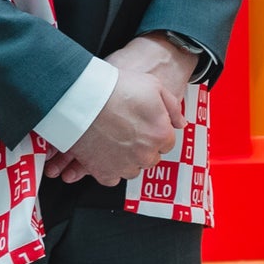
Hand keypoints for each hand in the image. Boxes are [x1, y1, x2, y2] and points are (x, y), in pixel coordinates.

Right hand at [60, 53, 182, 187]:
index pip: (166, 143)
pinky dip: (108, 168)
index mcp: (161, 135)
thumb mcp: (153, 86)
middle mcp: (146, 155)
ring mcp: (125, 166)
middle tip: (126, 131)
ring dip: (126, 158)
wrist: (82, 97)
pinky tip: (102, 151)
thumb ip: (172, 107)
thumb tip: (180, 123)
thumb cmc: (116, 89)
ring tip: (113, 140)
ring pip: (132, 169)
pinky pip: (112, 178)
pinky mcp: (104, 173)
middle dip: (141, 147)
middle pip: (150, 157)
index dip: (154, 132)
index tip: (142, 126)